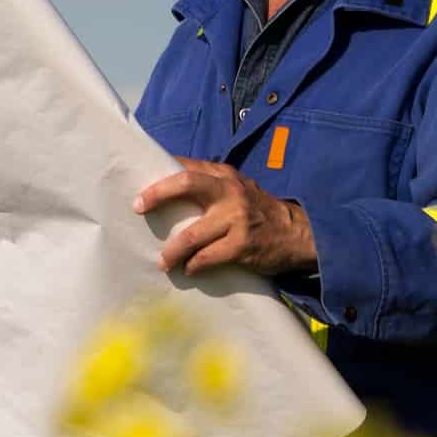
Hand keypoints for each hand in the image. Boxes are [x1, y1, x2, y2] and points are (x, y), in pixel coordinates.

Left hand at [133, 157, 317, 277]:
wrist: (298, 233)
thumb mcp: (238, 189)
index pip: (187, 167)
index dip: (161, 175)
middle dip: (157, 195)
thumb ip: (210, 186)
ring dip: (172, 250)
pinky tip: (189, 270)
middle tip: (138, 207)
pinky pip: (207, 258)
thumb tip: (165, 188)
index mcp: (225, 176)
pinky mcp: (242, 245)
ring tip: (163, 261)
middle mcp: (230, 192)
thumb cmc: (257, 212)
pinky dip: (194, 265)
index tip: (138, 186)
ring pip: (192, 235)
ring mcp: (237, 219)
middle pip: (186, 184)